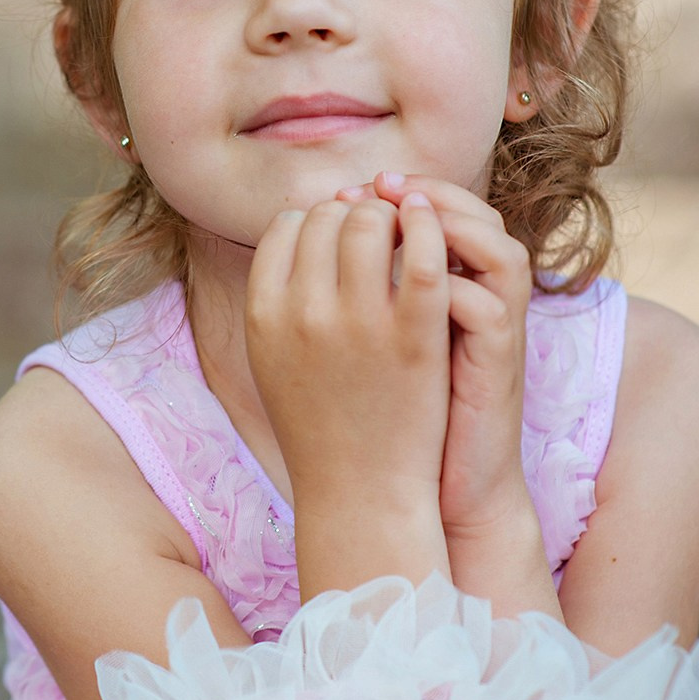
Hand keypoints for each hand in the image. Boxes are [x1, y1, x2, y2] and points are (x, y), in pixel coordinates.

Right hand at [245, 191, 453, 512]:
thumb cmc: (318, 420)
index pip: (288, 226)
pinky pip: (424, 256)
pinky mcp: (414, 337)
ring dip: (392, 215)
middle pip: (330, 216)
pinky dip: (429, 228)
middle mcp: (303, 312)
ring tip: (406, 228)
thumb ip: (277, 291)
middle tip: (379, 224)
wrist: (360, 490)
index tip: (340, 230)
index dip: (318, 217)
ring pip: (373, 222)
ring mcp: (359, 323)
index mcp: (263, 313)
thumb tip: (298, 221)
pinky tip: (435, 224)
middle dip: (357, 209)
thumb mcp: (272, 354)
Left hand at [339, 173, 535, 536]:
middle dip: (420, 193)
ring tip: (393, 219)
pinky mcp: (500, 368)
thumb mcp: (369, 343)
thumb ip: (352, 290)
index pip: (441, 212)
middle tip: (371, 188)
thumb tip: (302, 240)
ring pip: (499, 249)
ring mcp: (498, 334)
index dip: (396, 191)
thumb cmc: (390, 414)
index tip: (344, 188)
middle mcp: (483, 301)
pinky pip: (490, 309)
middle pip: (477, 215)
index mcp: (450, 290)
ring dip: (447, 224)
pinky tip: (402, 281)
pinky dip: (452, 287)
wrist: (425, 488)